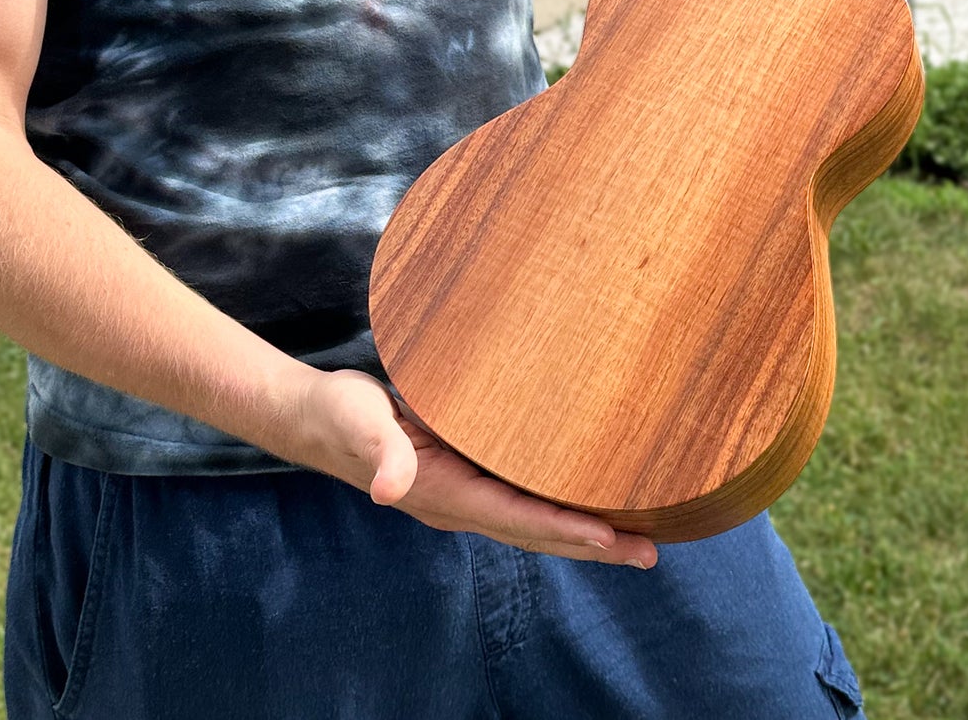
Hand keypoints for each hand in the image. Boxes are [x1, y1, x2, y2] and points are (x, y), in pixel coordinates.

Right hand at [290, 367, 657, 567]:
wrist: (316, 418)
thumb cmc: (339, 415)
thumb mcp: (358, 423)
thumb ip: (379, 452)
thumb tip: (387, 489)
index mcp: (443, 493)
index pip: (516, 517)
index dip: (564, 527)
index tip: (611, 536)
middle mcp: (460, 503)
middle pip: (538, 531)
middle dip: (593, 544)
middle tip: (651, 551)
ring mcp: (463, 493)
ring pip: (535, 520)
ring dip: (585, 532)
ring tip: (637, 537)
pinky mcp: (464, 473)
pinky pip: (523, 498)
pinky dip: (560, 506)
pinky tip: (584, 499)